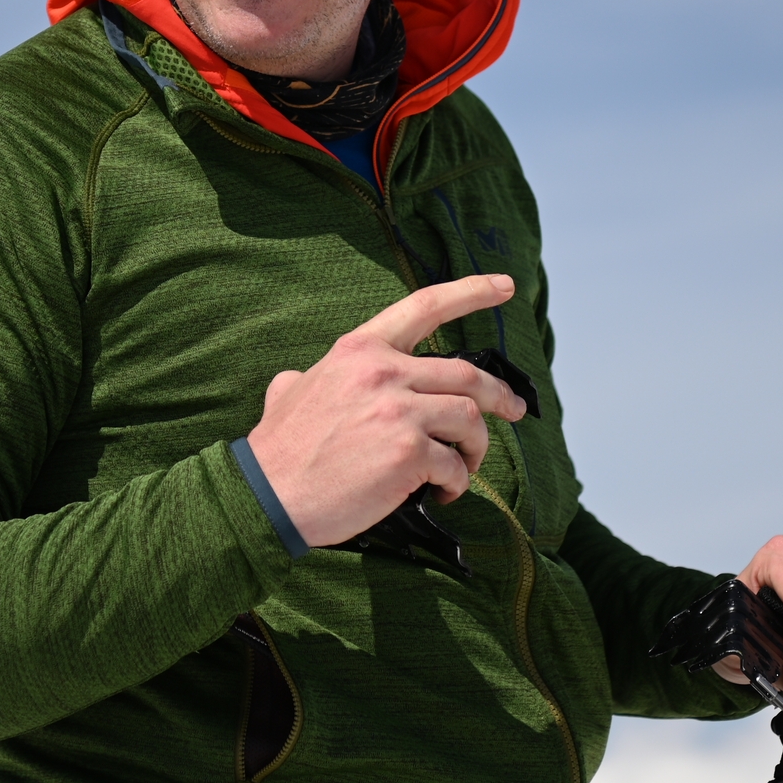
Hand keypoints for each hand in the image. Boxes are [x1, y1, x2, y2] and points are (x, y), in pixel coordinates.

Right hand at [246, 275, 526, 546]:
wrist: (268, 495)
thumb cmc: (278, 451)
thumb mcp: (289, 392)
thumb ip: (304, 378)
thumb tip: (296, 379)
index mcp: (360, 351)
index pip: (425, 306)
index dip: (472, 292)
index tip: (506, 287)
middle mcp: (383, 371)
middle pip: (468, 374)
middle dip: (500, 396)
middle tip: (515, 411)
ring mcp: (398, 410)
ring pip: (469, 418)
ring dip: (476, 448)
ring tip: (463, 468)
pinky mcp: (408, 453)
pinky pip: (454, 464)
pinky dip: (456, 482)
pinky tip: (441, 493)